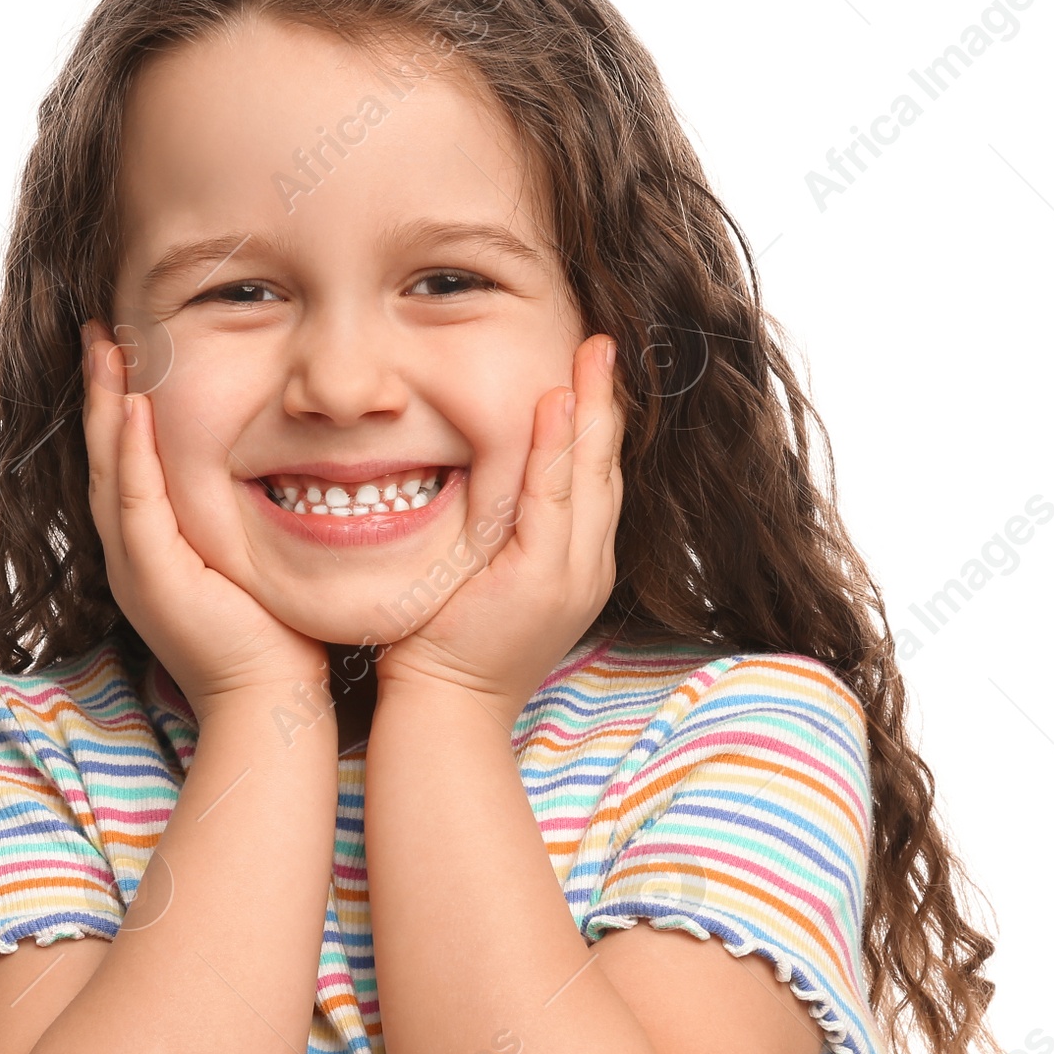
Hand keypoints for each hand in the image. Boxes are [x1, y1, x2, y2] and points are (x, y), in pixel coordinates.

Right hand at [81, 321, 327, 718]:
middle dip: (101, 390)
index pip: (127, 461)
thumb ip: (251, 514)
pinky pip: (134, 502)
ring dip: (106, 406)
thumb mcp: (255, 559)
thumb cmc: (279, 636)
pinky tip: (135, 407)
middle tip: (98, 329)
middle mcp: (132, 553)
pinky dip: (132, 452)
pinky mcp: (151, 578)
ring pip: (109, 469)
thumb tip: (285, 465)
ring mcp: (134, 566)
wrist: (271, 700)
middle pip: (105, 455)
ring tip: (104, 347)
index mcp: (153, 548)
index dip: (121, 404)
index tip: (124, 349)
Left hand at [374, 333, 622, 726]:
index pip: (594, 478)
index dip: (597, 422)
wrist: (446, 711)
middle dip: (608, 403)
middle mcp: (586, 566)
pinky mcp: (543, 578)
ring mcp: (571, 573)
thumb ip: (492, 532)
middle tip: (605, 342)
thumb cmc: (445, 647)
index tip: (592, 368)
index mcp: (574, 565)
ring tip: (592, 353)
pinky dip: (556, 449)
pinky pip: (554, 499)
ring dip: (591, 410)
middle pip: (606, 468)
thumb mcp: (478, 578)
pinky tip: (556, 403)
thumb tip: (475, 479)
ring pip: (589, 476)